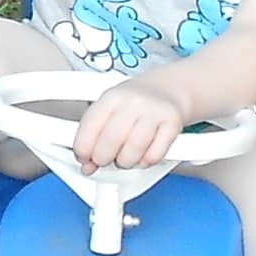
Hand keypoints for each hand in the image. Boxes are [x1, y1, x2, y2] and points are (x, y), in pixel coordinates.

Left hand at [72, 78, 188, 171]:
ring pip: (132, 151)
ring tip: (124, 157)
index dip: (82, 149)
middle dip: (102, 158)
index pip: (90, 126)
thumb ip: (94, 137)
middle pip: (110, 141)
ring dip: (125, 162)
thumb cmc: (134, 104)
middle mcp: (133, 102)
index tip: (83, 158)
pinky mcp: (173, 124)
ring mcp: (154, 112)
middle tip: (104, 159)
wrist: (168, 89)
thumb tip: (87, 166)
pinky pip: (154, 156)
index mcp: (111, 97)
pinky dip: (145, 162)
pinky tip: (142, 154)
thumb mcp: (109, 111)